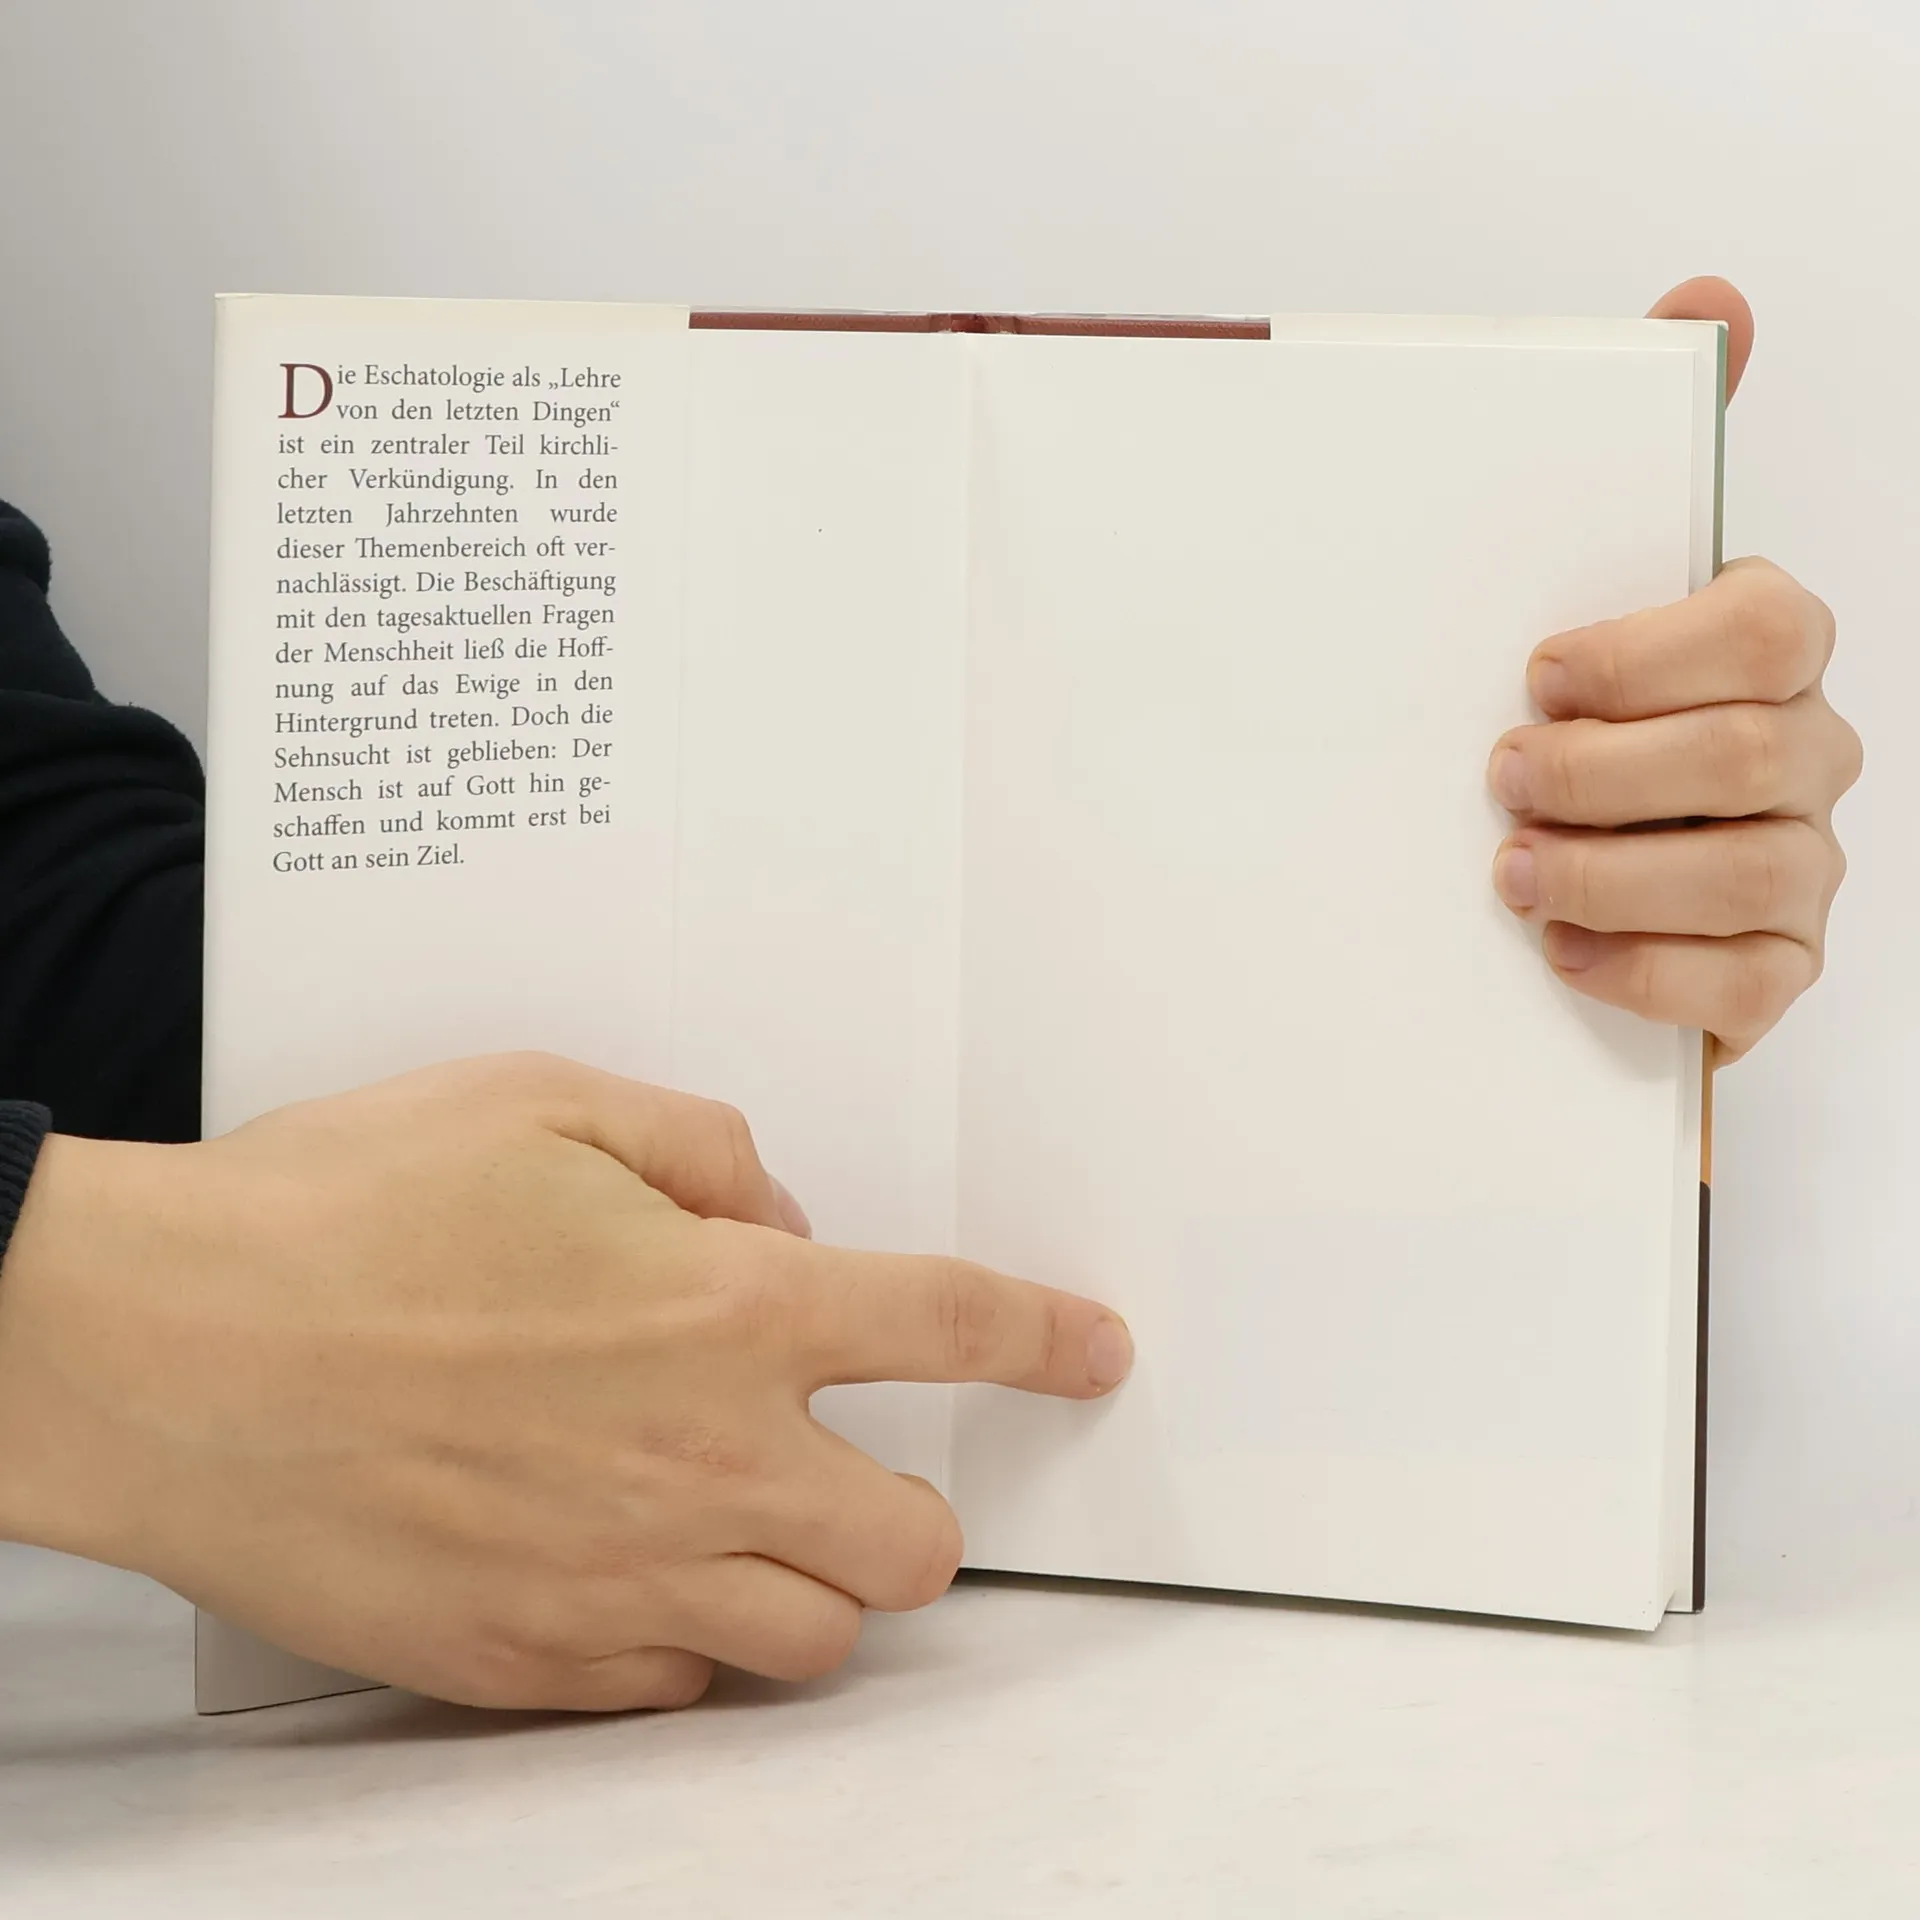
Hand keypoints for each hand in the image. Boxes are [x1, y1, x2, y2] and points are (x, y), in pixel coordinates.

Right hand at [0, 1054, 1130, 1710]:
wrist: (164, 1351)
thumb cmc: (340, 1215)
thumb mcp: (541, 1102)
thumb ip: (699, 1149)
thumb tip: (772, 1213)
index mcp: (721, 1313)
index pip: (950, 1325)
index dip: (1045, 1339)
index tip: (1090, 1352)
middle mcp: (697, 1461)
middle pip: (914, 1543)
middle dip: (919, 1507)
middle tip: (859, 1462)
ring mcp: (616, 1580)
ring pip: (811, 1638)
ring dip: (813, 1582)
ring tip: (741, 1518)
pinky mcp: (526, 1660)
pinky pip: (676, 1687)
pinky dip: (688, 1637)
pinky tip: (630, 1569)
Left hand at [1488, 278, 1860, 1062]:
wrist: (1548, 859)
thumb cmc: (1563, 711)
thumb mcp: (1574, 580)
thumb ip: (1648, 445)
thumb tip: (1713, 300)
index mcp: (1767, 644)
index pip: (1764, 623)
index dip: (1644, 653)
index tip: (1533, 674)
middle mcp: (1806, 748)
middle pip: (1747, 750)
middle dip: (1605, 770)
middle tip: (1499, 779)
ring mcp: (1802, 862)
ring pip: (1751, 868)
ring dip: (1615, 870)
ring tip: (1511, 872)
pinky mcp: (1774, 968)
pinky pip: (1743, 984)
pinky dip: (1646, 970)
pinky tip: (1560, 950)